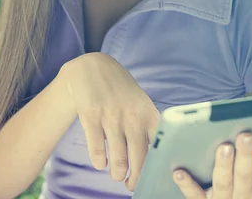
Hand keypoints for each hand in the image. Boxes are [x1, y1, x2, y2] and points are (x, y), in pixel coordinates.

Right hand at [58, 52, 159, 190]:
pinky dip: (99, 161)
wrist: (91, 67)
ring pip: (118, 158)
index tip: (156, 176)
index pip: (160, 144)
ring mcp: (111, 115)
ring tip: (117, 176)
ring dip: (118, 173)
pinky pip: (97, 149)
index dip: (159, 164)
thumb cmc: (120, 90)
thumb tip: (153, 158)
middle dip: (136, 177)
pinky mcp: (91, 116)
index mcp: (147, 112)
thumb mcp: (139, 102)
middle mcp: (131, 115)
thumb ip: (147, 126)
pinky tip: (100, 163)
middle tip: (132, 184)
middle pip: (140, 157)